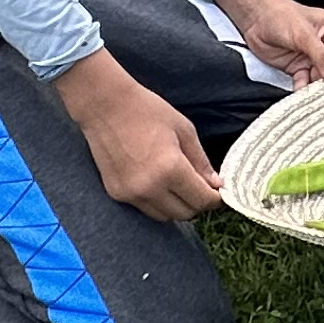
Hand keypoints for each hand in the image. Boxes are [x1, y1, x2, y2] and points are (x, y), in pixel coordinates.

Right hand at [51, 46, 220, 220]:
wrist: (105, 106)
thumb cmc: (147, 111)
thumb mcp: (184, 130)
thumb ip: (201, 161)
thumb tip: (216, 185)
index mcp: (171, 169)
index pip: (201, 200)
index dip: (214, 199)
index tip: (218, 193)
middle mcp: (150, 188)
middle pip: (184, 214)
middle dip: (197, 203)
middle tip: (201, 187)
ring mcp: (131, 194)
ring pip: (164, 216)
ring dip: (176, 206)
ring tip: (179, 185)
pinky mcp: (116, 194)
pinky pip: (145, 208)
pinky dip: (156, 202)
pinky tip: (158, 182)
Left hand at [214, 0, 323, 86]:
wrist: (254, 18)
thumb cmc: (280, 14)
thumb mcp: (304, 34)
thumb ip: (321, 56)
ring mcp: (316, 58)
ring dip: (323, 90)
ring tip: (323, 100)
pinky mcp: (301, 68)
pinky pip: (307, 84)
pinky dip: (305, 91)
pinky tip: (304, 97)